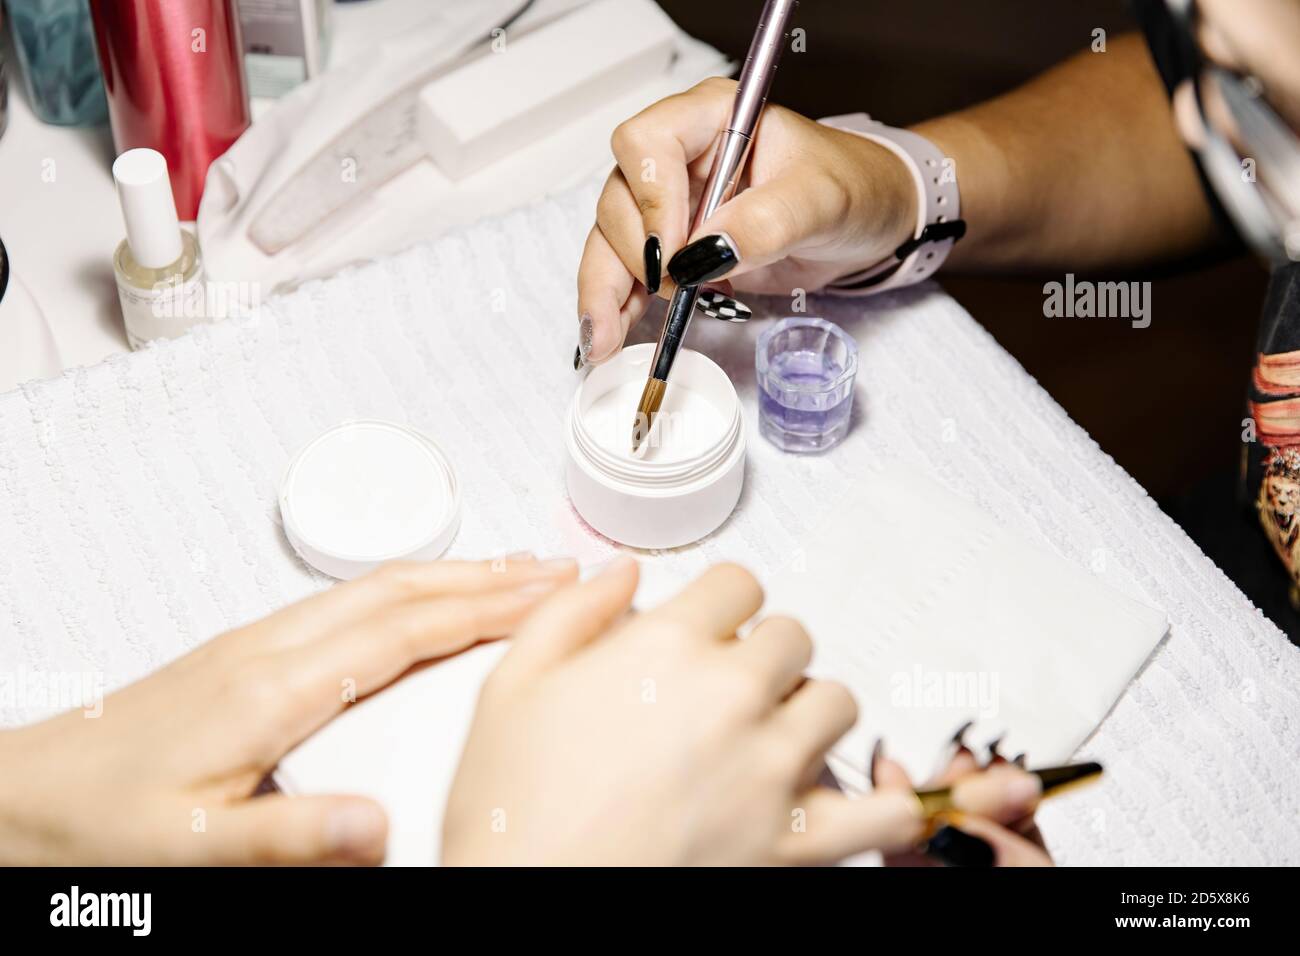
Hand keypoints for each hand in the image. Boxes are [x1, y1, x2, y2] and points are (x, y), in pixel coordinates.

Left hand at [0, 557, 576, 864]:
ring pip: (376, 587)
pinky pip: (350, 601)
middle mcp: (273, 648)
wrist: (26, 795)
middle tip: (556, 567)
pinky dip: (408, 589)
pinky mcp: (249, 652)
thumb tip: (380, 828)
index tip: (550, 595)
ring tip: (511, 572)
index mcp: (275, 689)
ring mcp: (260, 642)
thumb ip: (292, 838)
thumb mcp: (193, 848)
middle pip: (402, 589)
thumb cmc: (101, 819)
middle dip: (488, 574)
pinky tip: (418, 603)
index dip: (486, 610)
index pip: (405, 631)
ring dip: (452, 573)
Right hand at [442, 558, 1026, 865]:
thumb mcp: (509, 686)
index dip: (720, 600)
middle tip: (728, 679)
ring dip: (806, 707)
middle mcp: (729, 698)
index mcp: (664, 649)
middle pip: (791, 635)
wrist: (524, 901)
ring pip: (835, 702)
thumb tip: (619, 573)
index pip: (738, 583)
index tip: (710, 621)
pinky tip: (855, 799)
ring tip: (770, 731)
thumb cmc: (512, 814)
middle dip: (760, 649)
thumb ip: (569, 612)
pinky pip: (880, 813)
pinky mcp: (793, 841)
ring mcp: (769, 770)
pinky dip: (882, 806)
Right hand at [577, 77, 916, 363]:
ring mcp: (673, 204)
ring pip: (613, 240)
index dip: (651, 202)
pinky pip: (628, 272)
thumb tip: (703, 253)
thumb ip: (766, 222)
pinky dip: (617, 305)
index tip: (675, 254)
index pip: (647, 144)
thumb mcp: (821, 201)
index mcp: (713, 119)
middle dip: (632, 255)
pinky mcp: (675, 247)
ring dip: (605, 290)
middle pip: (620, 198)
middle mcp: (682, 156)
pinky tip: (608, 335)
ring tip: (603, 339)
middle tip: (673, 294)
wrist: (866, 222)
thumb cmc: (853, 189)